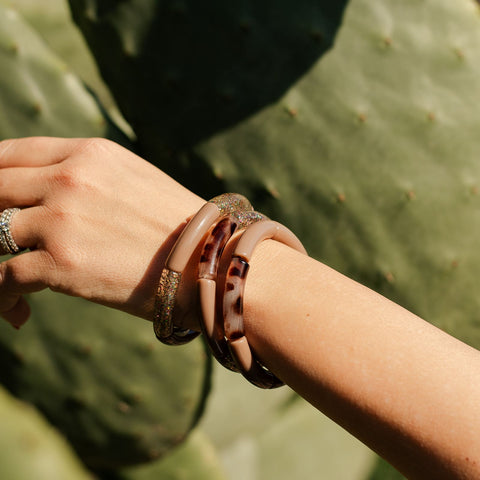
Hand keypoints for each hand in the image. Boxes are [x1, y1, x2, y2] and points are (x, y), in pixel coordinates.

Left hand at [0, 137, 203, 327]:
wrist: (209, 261)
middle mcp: (69, 179)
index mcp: (89, 154)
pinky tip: (18, 313)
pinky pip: (4, 279)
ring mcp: (62, 220)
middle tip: (2, 241)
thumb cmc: (177, 225)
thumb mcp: (133, 180)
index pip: (12, 151)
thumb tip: (51, 190)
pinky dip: (4, 298)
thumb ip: (89, 175)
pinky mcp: (61, 263)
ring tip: (12, 288)